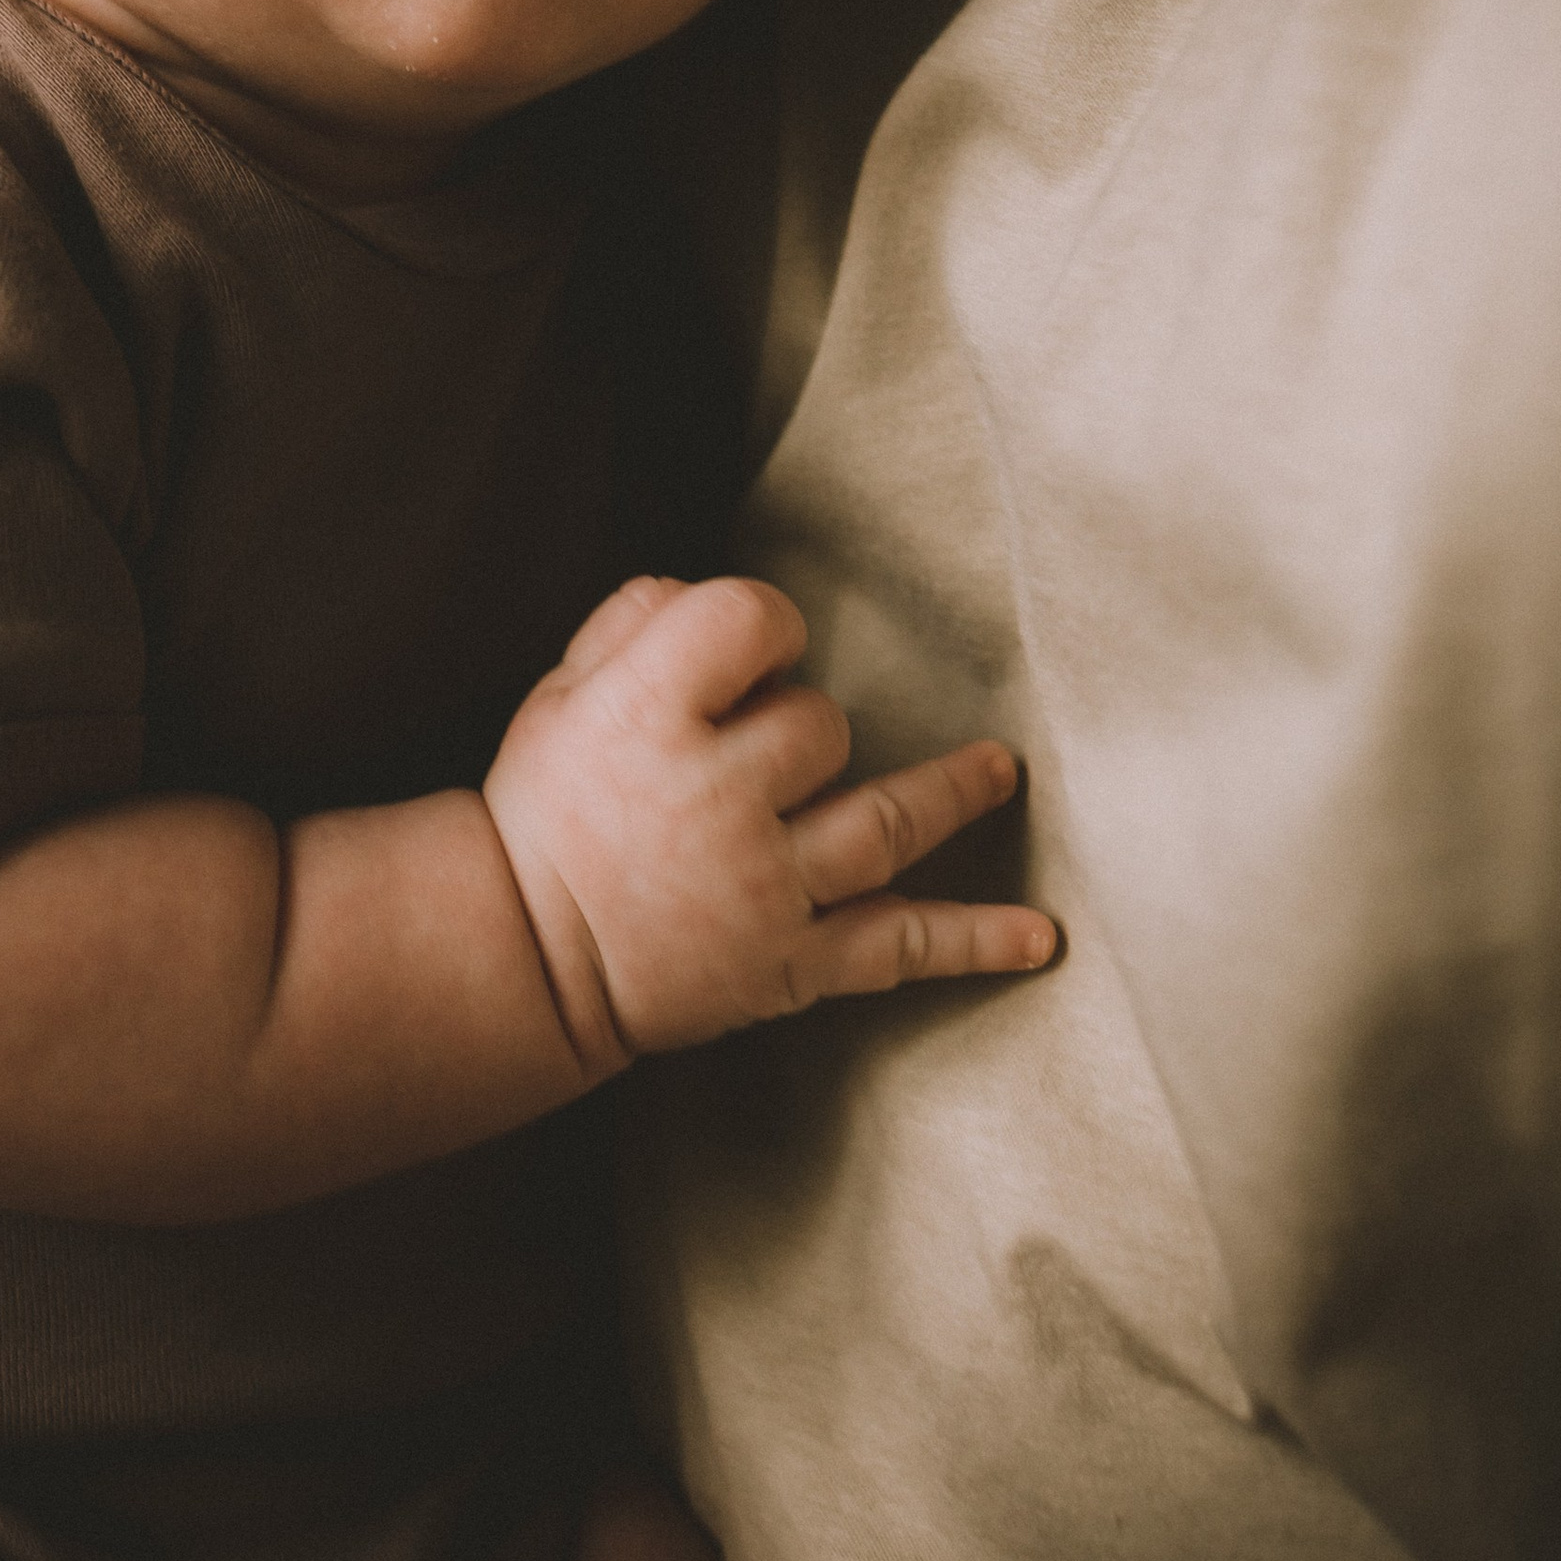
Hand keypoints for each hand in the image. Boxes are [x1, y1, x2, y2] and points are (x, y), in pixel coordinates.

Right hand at [483, 571, 1052, 1072]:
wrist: (520, 954)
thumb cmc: (548, 806)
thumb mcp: (562, 690)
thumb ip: (635, 619)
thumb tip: (706, 595)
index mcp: (646, 716)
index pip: (749, 623)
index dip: (762, 626)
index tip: (754, 645)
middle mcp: (713, 798)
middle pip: (819, 724)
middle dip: (803, 726)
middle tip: (764, 750)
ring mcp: (763, 888)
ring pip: (882, 821)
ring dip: (954, 793)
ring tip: (1001, 771)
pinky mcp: (790, 965)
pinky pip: (897, 946)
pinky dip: (974, 942)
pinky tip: (1040, 939)